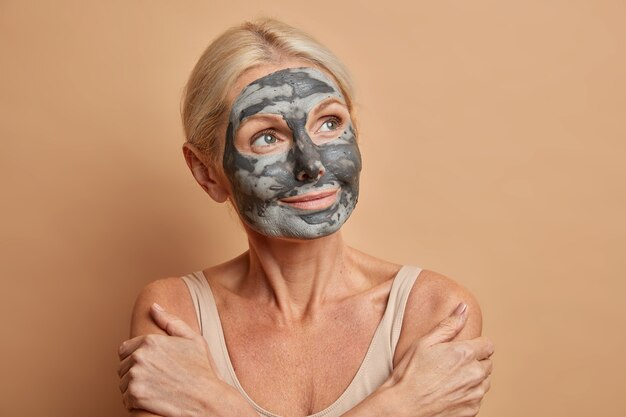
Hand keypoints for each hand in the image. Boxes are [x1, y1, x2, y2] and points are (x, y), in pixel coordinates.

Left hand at [118, 303, 254, 416]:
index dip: (136, 358)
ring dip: (135, 388)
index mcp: (150, 340)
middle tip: (155, 379)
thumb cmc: (202, 369)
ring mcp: (136, 376)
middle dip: (135, 373)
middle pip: (122, 367)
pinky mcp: (135, 395)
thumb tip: (153, 307)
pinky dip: (136, 402)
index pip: (125, 349)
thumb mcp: (192, 339)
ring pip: (123, 383)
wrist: (207, 398)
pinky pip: (125, 399)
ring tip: (155, 389)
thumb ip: (170, 321)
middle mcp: (140, 356)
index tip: (150, 366)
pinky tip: (152, 400)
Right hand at [382, 304, 493, 416]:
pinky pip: (477, 398)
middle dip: (475, 361)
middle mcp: (475, 374)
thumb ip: (449, 325)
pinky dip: (468, 394)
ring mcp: (475, 394)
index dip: (476, 345)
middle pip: (487, 363)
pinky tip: (450, 391)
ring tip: (451, 378)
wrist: (404, 406)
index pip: (488, 345)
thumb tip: (463, 308)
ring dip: (473, 378)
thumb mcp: (425, 342)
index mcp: (465, 354)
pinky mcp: (472, 410)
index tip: (463, 348)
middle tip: (452, 363)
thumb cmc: (410, 373)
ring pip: (484, 381)